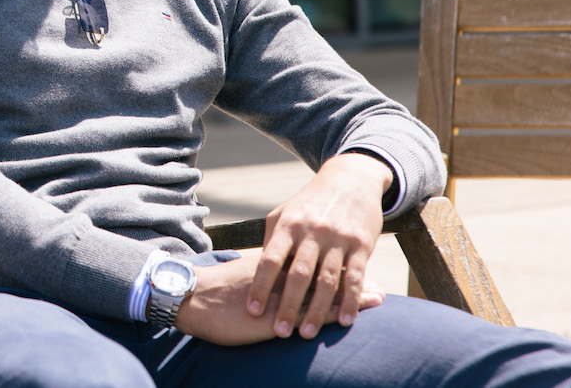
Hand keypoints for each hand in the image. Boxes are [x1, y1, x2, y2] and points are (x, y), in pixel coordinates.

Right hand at [173, 254, 384, 345]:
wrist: (192, 297)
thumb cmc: (215, 287)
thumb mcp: (244, 271)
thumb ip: (264, 266)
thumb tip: (276, 265)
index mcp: (274, 256)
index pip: (313, 253)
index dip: (338, 255)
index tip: (359, 256)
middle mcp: (283, 270)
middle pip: (326, 268)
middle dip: (354, 274)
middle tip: (377, 282)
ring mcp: (281, 292)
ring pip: (324, 289)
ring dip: (352, 294)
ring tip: (378, 298)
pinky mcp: (277, 314)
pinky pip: (312, 313)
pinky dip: (335, 313)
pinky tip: (351, 317)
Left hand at [247, 152, 392, 338]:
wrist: (350, 179)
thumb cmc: (310, 202)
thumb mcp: (285, 213)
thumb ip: (271, 239)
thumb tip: (256, 270)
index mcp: (288, 224)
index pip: (270, 259)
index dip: (260, 286)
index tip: (252, 310)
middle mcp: (312, 232)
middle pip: (298, 275)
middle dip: (288, 306)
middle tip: (280, 333)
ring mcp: (338, 239)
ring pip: (326, 280)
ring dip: (316, 310)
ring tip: (306, 334)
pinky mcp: (362, 245)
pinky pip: (355, 277)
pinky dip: (350, 301)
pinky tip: (343, 321)